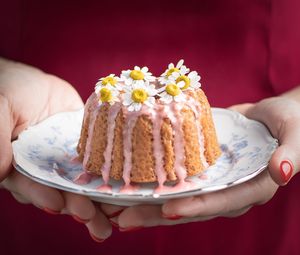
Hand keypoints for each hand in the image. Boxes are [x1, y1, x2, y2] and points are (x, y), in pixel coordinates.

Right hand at [0, 58, 121, 240]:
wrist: (33, 82)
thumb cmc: (9, 90)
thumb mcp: (0, 108)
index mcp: (20, 165)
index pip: (30, 184)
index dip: (43, 195)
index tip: (58, 204)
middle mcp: (45, 169)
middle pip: (61, 191)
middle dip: (76, 205)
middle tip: (92, 217)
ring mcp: (67, 161)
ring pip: (83, 183)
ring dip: (97, 199)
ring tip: (112, 215)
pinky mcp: (87, 149)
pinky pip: (100, 162)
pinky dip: (111, 176)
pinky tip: (124, 188)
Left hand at [115, 96, 299, 228]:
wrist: (273, 117)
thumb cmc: (291, 125)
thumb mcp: (296, 137)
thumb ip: (290, 154)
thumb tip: (280, 173)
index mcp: (249, 190)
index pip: (219, 203)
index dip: (195, 208)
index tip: (167, 210)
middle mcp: (226, 191)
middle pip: (189, 207)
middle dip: (157, 214)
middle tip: (122, 218)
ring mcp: (211, 182)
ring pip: (176, 197)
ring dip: (147, 204)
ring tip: (114, 207)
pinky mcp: (200, 170)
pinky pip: (175, 179)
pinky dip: (153, 182)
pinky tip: (129, 183)